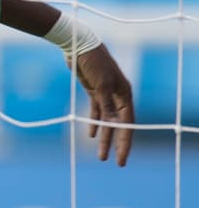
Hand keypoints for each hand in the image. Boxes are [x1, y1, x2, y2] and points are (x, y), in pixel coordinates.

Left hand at [73, 44, 133, 165]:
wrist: (79, 45)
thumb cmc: (93, 63)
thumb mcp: (100, 85)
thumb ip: (106, 105)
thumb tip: (112, 124)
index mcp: (125, 94)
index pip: (127, 124)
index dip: (125, 142)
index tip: (122, 157)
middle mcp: (118, 96)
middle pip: (118, 125)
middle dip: (115, 144)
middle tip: (113, 162)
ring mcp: (106, 94)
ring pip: (106, 120)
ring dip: (103, 137)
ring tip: (101, 154)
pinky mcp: (94, 91)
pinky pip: (96, 111)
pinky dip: (93, 123)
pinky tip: (91, 134)